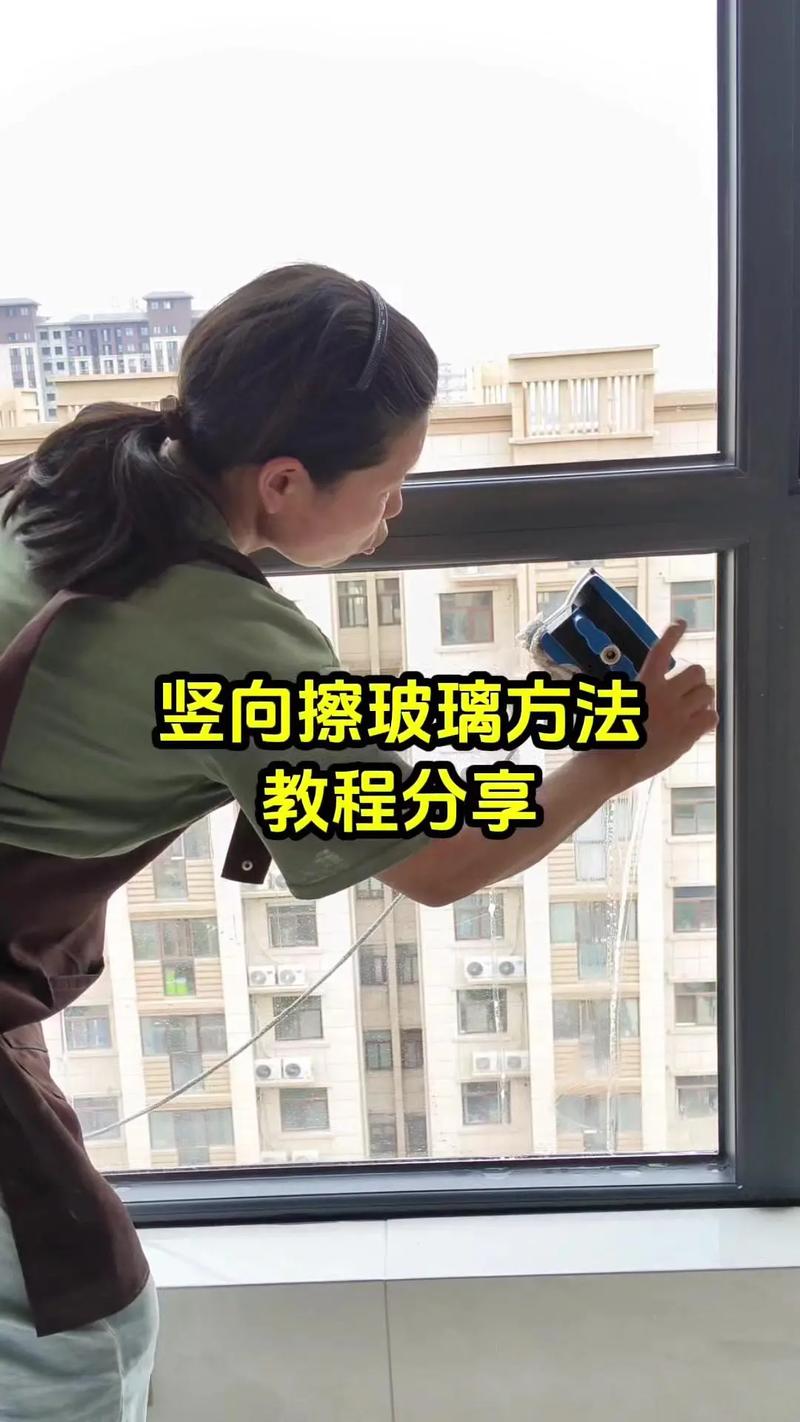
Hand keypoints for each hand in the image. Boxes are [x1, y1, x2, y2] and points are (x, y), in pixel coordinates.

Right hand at [596, 620, 717, 792]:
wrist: (613, 764)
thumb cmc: (604, 737)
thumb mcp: (609, 704)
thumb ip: (622, 692)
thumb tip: (613, 685)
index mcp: (644, 684)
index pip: (662, 650)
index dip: (672, 633)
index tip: (680, 624)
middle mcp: (665, 695)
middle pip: (696, 672)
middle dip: (694, 679)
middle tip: (686, 690)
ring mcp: (679, 714)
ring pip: (708, 693)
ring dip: (702, 699)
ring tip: (692, 708)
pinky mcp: (688, 734)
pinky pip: (712, 717)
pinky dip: (708, 718)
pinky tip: (697, 724)